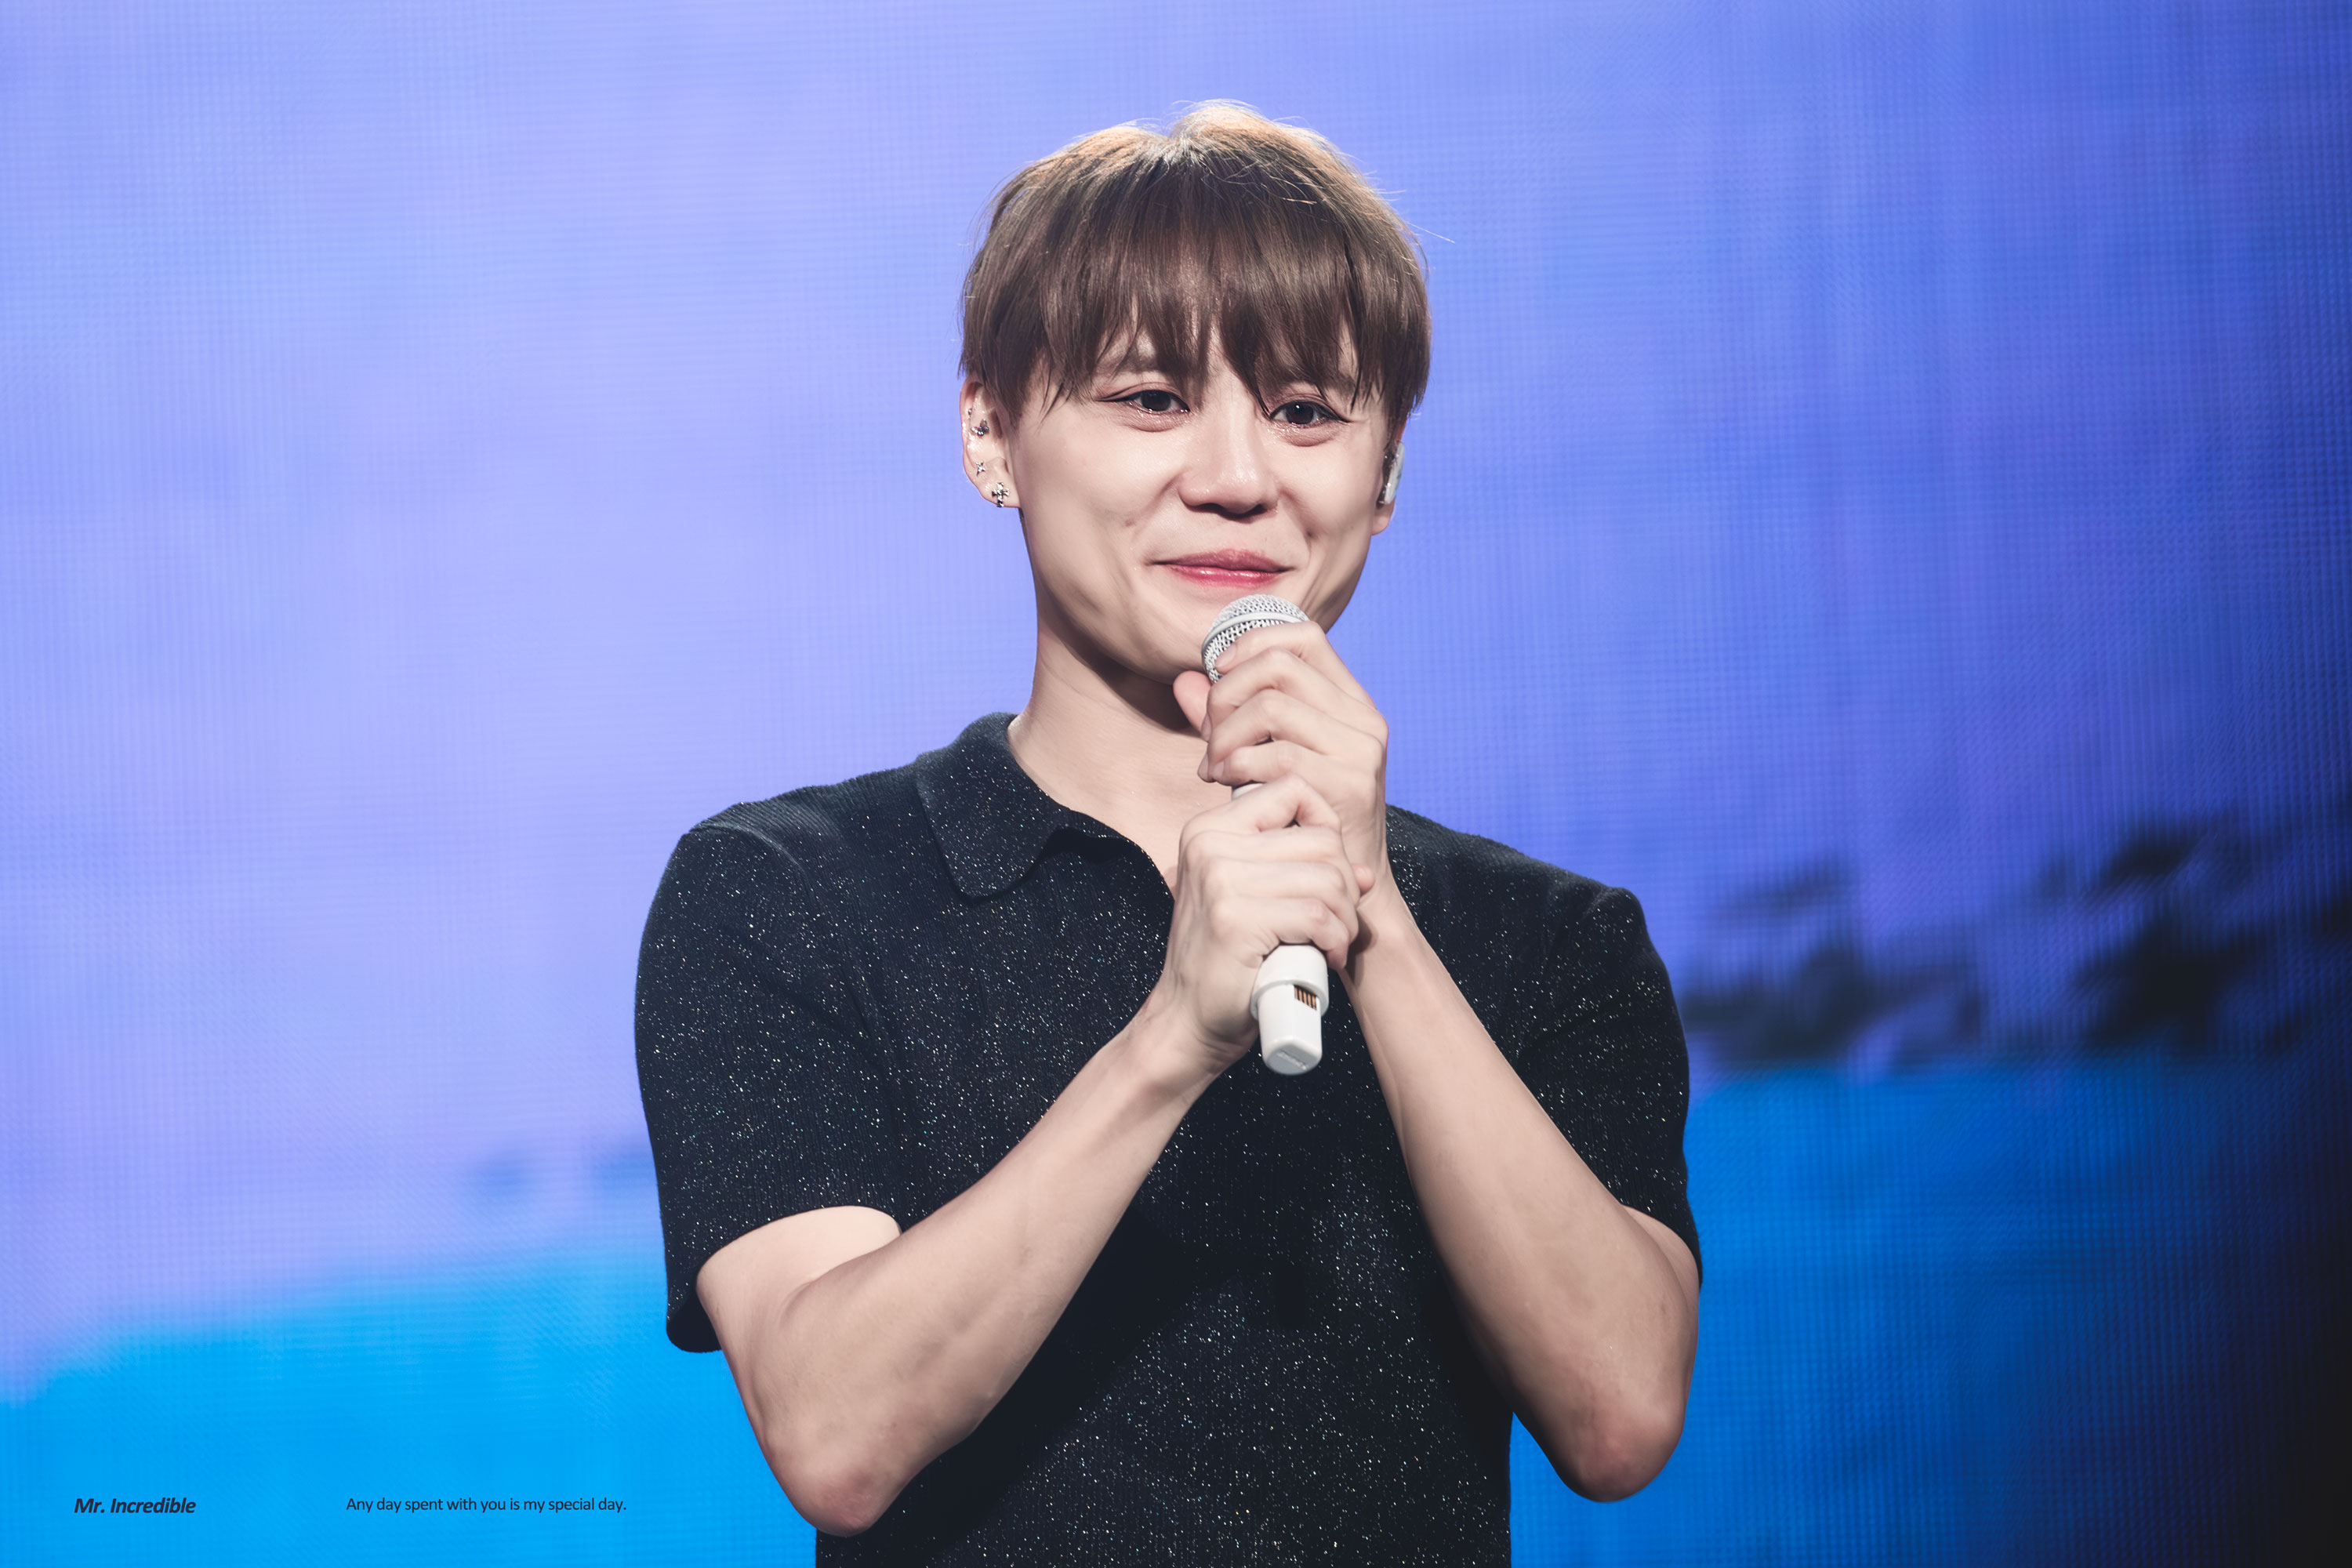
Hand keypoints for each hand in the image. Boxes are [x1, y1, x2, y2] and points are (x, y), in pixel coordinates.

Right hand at [1149, 776, 1364, 1070]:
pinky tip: (1326, 957)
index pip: (1292, 790)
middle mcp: (1210, 844)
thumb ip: (1300, 873)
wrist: (1187, 1022)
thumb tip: (1363, 872)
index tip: (1325, 874)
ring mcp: (1219, 878)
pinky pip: (1318, 915)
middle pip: (1321, 840)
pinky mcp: (1235, 918)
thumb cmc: (1227, 963)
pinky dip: (1335, 940)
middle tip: (1335, 923)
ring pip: (1328, 878)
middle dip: (1345, 886)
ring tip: (1331, 943)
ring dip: (1345, 919)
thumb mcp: (1256, 902)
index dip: (1327, 829)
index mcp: (1209, 829)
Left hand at [1172, 622, 1392, 901]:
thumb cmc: (1300, 819)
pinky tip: (1224, 784)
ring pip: (1270, 707)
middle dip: (1226, 694)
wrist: (1345, 888)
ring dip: (1225, 736)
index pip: (1304, 636)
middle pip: (1277, 666)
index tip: (1219, 672)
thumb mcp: (1265, 759)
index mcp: (1350, 702)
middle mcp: (1362, 718)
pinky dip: (1237, 765)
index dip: (1252, 642)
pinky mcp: (1350, 783)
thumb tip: (1185, 680)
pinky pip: (1275, 755)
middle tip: (1208, 736)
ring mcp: (1361, 748)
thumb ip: (1228, 718)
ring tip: (1212, 767)